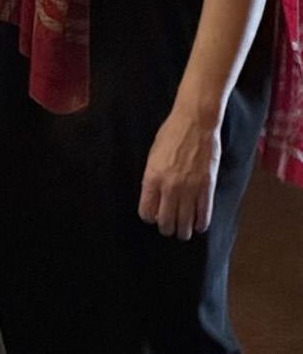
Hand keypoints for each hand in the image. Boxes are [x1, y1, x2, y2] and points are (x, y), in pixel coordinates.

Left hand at [138, 107, 221, 239]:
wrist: (195, 122)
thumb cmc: (171, 134)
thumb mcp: (152, 156)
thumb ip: (152, 178)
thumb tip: (154, 198)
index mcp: (152, 178)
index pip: (147, 213)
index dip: (150, 217)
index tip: (155, 216)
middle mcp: (169, 187)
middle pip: (166, 223)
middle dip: (167, 228)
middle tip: (170, 226)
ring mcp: (189, 189)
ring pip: (185, 224)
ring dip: (184, 230)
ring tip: (184, 230)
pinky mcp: (207, 188)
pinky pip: (204, 215)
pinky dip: (201, 224)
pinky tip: (199, 225)